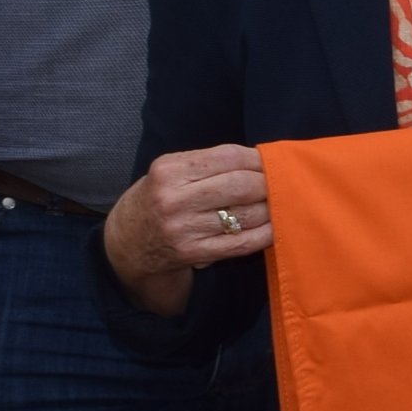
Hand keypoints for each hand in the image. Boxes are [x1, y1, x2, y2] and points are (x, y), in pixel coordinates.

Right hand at [103, 145, 271, 316]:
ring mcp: (184, 229)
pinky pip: (242, 243)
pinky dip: (266, 233)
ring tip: (282, 203)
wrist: (127, 242)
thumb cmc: (157, 199)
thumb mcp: (170, 172)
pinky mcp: (194, 253)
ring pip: (246, 215)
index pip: (229, 157)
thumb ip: (209, 164)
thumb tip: (262, 160)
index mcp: (169, 170)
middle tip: (284, 183)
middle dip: (270, 183)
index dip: (258, 159)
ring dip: (271, 208)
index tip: (274, 161)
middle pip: (241, 186)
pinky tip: (275, 226)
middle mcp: (174, 199)